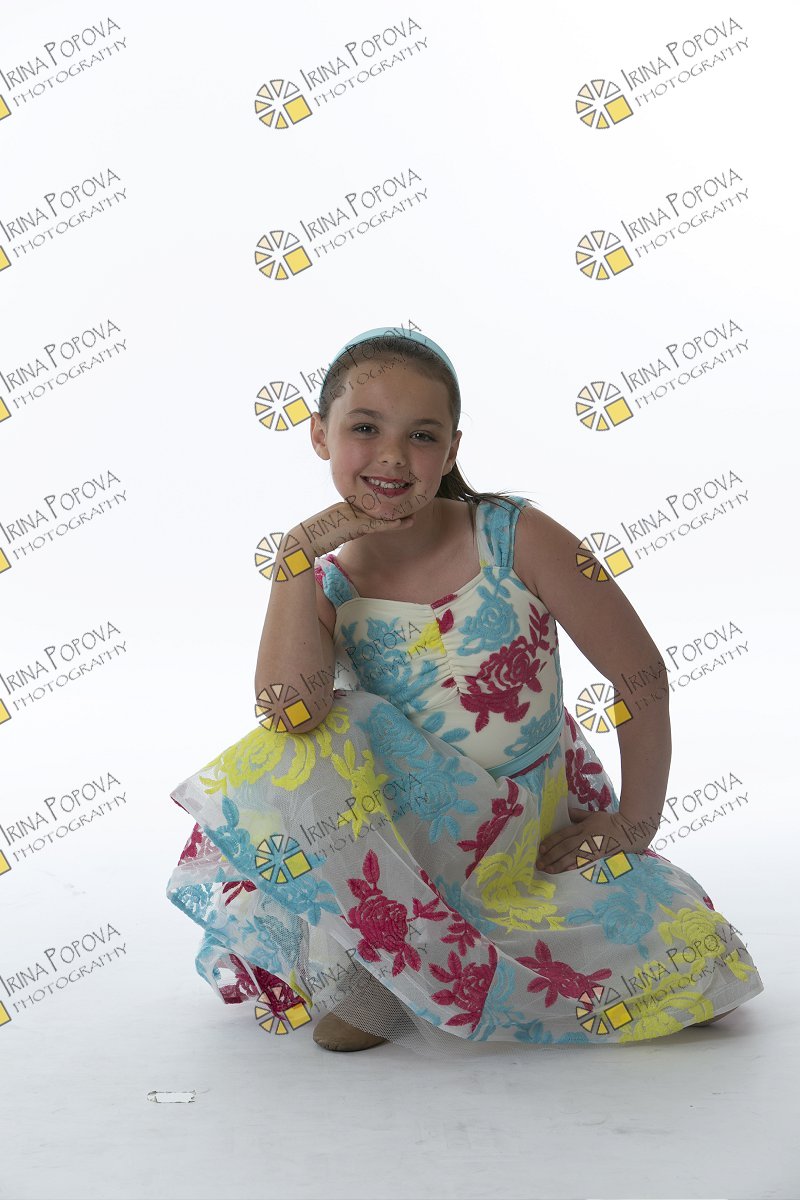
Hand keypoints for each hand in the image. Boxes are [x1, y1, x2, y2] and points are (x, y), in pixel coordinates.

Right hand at [291, 478, 424, 557]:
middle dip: (393, 510)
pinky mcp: (354, 524)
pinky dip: (390, 524)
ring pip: (380, 515)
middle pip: (377, 508)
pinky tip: (403, 523)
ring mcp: (353, 514)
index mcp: (345, 506)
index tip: (396, 513)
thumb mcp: (331, 529)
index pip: (369, 507)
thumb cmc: (313, 537)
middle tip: (410, 510)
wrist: (304, 540)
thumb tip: (345, 533)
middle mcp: (351, 506)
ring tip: (412, 518)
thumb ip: (342, 527)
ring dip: (397, 517)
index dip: (384, 510)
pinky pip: (376, 524)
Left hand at [535, 807, 650, 873]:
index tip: (541, 848)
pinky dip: (572, 867)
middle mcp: (585, 838)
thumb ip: (579, 814)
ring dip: (558, 864)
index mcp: (583, 827)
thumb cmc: (610, 821)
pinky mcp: (598, 857)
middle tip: (539, 863)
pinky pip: (583, 863)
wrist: (629, 831)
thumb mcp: (593, 814)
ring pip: (571, 857)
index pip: (563, 835)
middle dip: (551, 856)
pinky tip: (564, 872)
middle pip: (565, 847)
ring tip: (547, 870)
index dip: (552, 842)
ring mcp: (592, 848)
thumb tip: (567, 811)